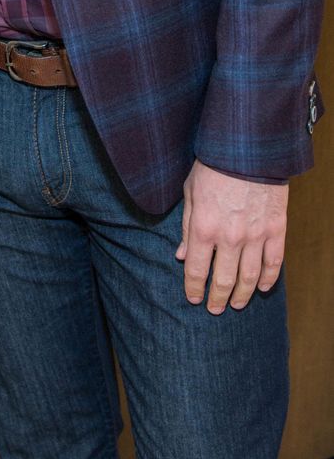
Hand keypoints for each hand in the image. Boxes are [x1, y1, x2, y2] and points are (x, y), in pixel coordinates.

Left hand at [176, 159, 286, 313]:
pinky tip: (263, 288)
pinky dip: (269, 279)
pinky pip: (274, 262)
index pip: (196, 270)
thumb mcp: (190, 193)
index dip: (194, 289)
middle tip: (215, 310)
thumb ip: (187, 227)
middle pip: (223, 279)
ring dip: (242, 295)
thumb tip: (182, 255)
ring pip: (250, 277)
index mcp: (204, 228)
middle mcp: (230, 237)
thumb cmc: (212, 167)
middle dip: (217, 298)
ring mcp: (256, 236)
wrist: (246, 149)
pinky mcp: (276, 229)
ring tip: (236, 304)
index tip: (193, 299)